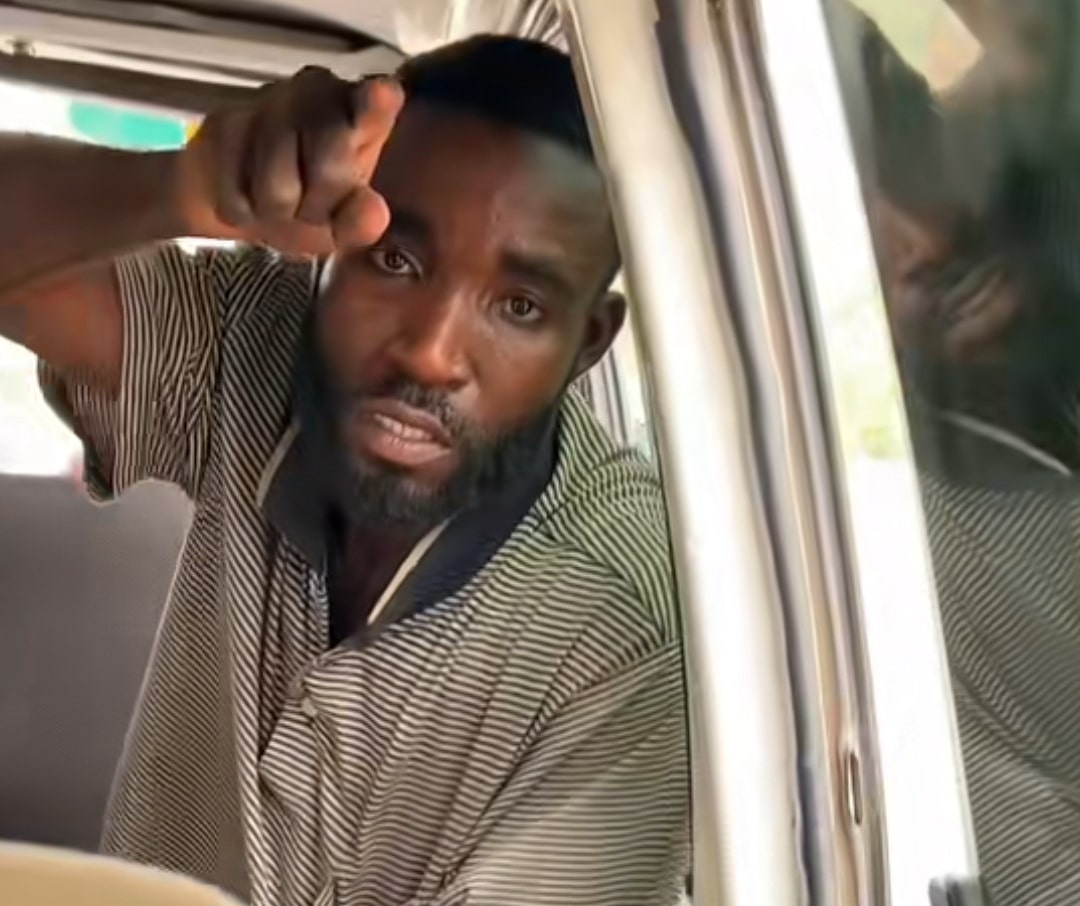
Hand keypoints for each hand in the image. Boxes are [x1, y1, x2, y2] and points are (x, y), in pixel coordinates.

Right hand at [174, 67, 403, 256]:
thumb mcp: (343, 224)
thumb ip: (362, 222)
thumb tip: (375, 211)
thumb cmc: (309, 203)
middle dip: (317, 208)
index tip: (381, 93)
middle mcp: (320, 94)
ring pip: (278, 190)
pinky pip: (237, 194)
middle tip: (311, 209)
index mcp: (365, 115)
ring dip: (277, 213)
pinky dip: (243, 211)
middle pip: (328, 170)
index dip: (376, 103)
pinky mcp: (226, 120)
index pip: (375, 106)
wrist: (243, 200)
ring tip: (281, 201)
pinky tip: (248, 191)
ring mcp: (272, 100)